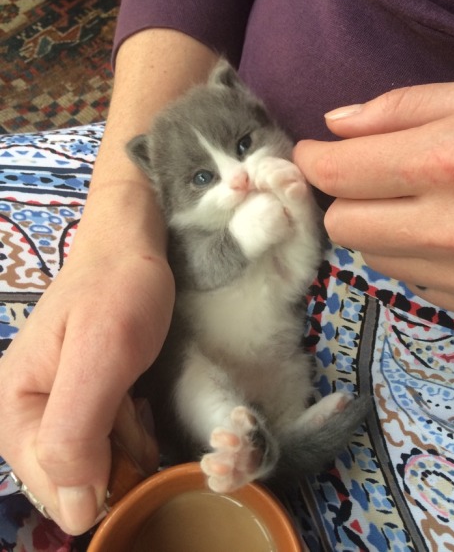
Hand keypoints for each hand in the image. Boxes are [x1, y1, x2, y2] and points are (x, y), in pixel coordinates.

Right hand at [0, 185, 174, 533]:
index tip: (127, 426)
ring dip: (127, 439)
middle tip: (130, 400)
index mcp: (13, 408)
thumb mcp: (102, 352)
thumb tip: (75, 514)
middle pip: (76, 480)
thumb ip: (77, 429)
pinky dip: (129, 427)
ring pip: (97, 464)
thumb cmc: (118, 290)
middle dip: (116, 452)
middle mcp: (25, 416)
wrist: (129, 245)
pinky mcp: (80, 400)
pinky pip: (107, 442)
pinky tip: (133, 394)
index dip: (103, 475)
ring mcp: (53, 408)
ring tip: (132, 391)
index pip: (55, 489)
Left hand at [294, 71, 453, 324]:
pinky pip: (418, 282)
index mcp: (452, 158)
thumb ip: (408, 107)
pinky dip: (420, 256)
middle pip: (344, 224)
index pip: (335, 172)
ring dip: (383, 227)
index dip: (315, 159)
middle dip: (347, 196)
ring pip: (376, 257)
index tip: (316, 150)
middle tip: (374, 174)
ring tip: (426, 200)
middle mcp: (453, 228)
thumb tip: (336, 121)